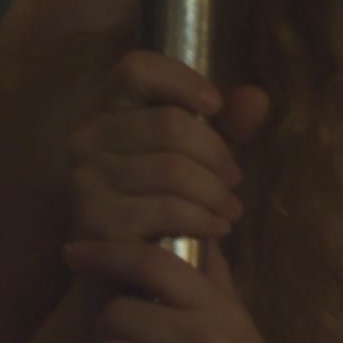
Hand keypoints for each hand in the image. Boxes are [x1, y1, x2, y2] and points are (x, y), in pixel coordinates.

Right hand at [67, 50, 269, 245]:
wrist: (129, 274)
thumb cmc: (164, 202)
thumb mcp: (197, 157)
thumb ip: (225, 125)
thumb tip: (258, 98)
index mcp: (107, 108)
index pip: (136, 68)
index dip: (181, 79)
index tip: (216, 106)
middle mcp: (85, 137)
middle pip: (170, 124)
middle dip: (217, 154)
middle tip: (236, 180)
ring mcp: (84, 179)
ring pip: (173, 169)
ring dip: (216, 193)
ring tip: (232, 210)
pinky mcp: (94, 220)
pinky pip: (166, 209)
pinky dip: (202, 219)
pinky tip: (217, 228)